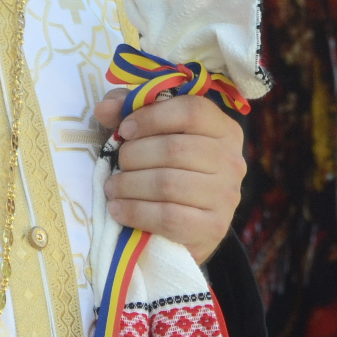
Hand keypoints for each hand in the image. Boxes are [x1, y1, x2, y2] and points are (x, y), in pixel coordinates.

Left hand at [93, 89, 244, 265]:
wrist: (190, 226)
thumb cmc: (169, 169)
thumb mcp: (154, 133)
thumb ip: (130, 112)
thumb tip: (105, 108)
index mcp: (223, 129)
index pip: (191, 111)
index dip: (152, 116)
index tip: (125, 130)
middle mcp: (232, 160)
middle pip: (175, 148)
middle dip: (134, 155)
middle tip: (117, 163)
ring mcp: (226, 196)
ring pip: (168, 183)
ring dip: (129, 184)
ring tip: (112, 187)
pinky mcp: (213, 228)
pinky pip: (168, 216)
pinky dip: (135, 211)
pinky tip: (119, 209)